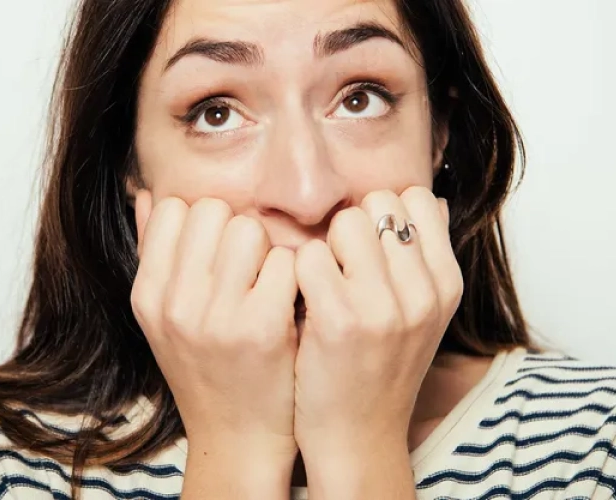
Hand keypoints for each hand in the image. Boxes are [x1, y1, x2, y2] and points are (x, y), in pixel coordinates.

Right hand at [131, 190, 298, 459]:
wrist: (237, 434)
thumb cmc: (206, 366)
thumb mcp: (163, 316)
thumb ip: (153, 253)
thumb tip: (146, 193)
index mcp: (148, 295)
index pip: (173, 208)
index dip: (202, 221)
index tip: (216, 251)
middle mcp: (175, 304)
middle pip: (213, 210)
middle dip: (236, 230)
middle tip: (247, 266)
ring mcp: (217, 317)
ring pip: (250, 229)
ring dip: (266, 249)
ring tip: (267, 282)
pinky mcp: (264, 329)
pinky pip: (285, 261)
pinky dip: (293, 275)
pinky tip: (289, 301)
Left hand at [292, 187, 462, 454]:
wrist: (356, 435)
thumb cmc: (378, 366)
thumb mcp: (421, 313)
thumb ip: (423, 258)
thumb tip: (427, 200)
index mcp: (447, 284)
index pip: (417, 198)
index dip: (382, 214)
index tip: (367, 248)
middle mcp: (424, 292)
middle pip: (378, 204)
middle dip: (350, 227)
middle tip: (339, 268)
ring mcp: (385, 308)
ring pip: (344, 223)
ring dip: (323, 246)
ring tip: (321, 285)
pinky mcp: (340, 322)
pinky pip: (308, 256)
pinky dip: (296, 271)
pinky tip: (301, 301)